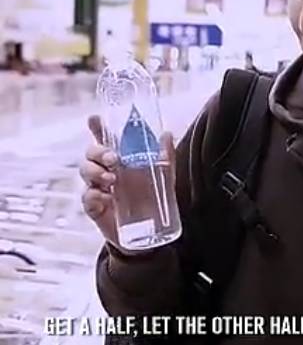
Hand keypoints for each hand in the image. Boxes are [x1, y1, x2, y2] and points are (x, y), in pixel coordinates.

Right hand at [79, 115, 174, 256]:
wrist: (148, 233)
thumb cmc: (152, 197)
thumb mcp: (163, 175)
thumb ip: (165, 155)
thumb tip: (166, 134)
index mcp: (120, 159)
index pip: (105, 139)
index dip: (97, 128)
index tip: (94, 119)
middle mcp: (105, 170)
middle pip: (91, 153)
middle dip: (98, 152)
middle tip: (113, 159)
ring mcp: (98, 188)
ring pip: (85, 172)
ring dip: (95, 172)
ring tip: (111, 180)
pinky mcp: (95, 208)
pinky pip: (86, 198)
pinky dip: (92, 196)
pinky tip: (103, 197)